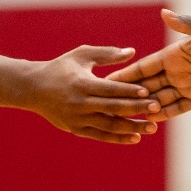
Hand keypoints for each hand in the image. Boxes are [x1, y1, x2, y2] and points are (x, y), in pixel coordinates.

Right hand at [21, 45, 161, 144]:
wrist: (33, 88)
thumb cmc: (61, 68)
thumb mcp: (82, 55)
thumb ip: (107, 54)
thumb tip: (132, 52)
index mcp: (82, 83)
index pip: (110, 89)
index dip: (129, 91)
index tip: (148, 92)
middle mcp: (79, 103)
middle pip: (112, 108)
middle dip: (136, 109)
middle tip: (157, 108)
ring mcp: (77, 118)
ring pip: (108, 125)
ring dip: (131, 127)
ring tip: (152, 127)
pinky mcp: (75, 129)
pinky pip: (100, 135)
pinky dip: (117, 138)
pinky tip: (135, 138)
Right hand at [109, 12, 190, 117]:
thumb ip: (187, 26)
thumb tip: (164, 14)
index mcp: (176, 54)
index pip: (145, 66)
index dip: (126, 74)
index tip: (106, 80)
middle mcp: (179, 71)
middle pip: (148, 85)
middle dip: (130, 95)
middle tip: (107, 105)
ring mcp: (189, 85)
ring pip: (160, 99)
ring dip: (145, 107)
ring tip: (126, 117)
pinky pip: (179, 108)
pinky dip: (165, 114)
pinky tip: (151, 121)